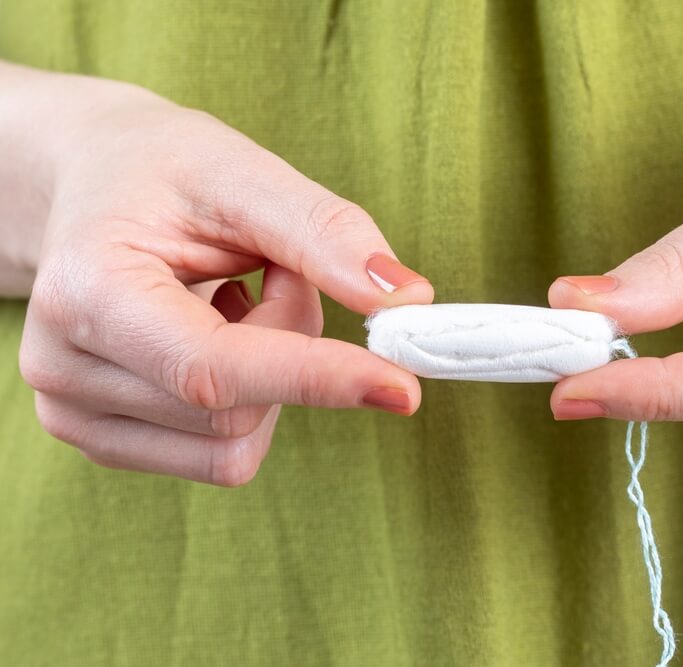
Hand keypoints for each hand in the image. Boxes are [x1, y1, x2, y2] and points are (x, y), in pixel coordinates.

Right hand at [15, 72, 432, 485]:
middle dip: (293, 341)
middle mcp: (63, 370)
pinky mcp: (105, 440)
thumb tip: (407, 299)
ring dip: (274, 374)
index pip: (214, 370)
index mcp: (89, 291)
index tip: (403, 387)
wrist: (92, 187)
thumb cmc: (160, 172)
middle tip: (277, 271)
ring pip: (236, 440)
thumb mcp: (242, 174)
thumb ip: (324, 234)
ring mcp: (75, 414)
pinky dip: (250, 399)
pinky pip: (221, 454)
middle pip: (238, 408)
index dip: (315, 379)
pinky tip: (218, 337)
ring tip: (237, 299)